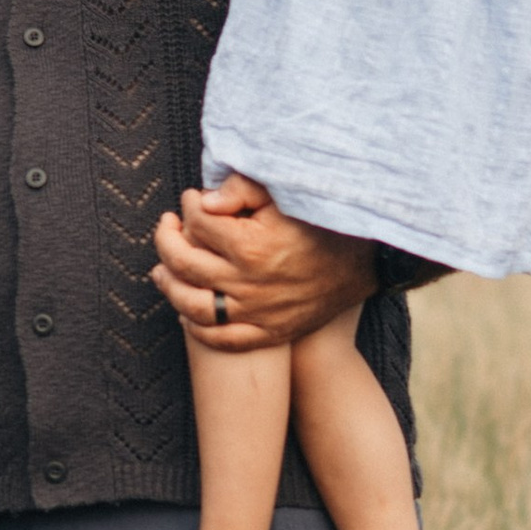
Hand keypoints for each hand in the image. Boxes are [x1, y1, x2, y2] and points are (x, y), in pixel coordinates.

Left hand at [152, 180, 378, 350]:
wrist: (369, 265)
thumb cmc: (327, 223)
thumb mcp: (289, 196)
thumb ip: (244, 190)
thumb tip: (205, 202)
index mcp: (252, 246)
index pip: (198, 223)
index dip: (188, 206)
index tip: (192, 198)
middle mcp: (249, 285)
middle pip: (184, 264)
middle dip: (167, 241)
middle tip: (167, 226)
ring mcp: (257, 314)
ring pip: (193, 307)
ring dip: (169, 287)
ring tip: (161, 270)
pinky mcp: (269, 333)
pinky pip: (221, 340)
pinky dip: (197, 328)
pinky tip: (186, 310)